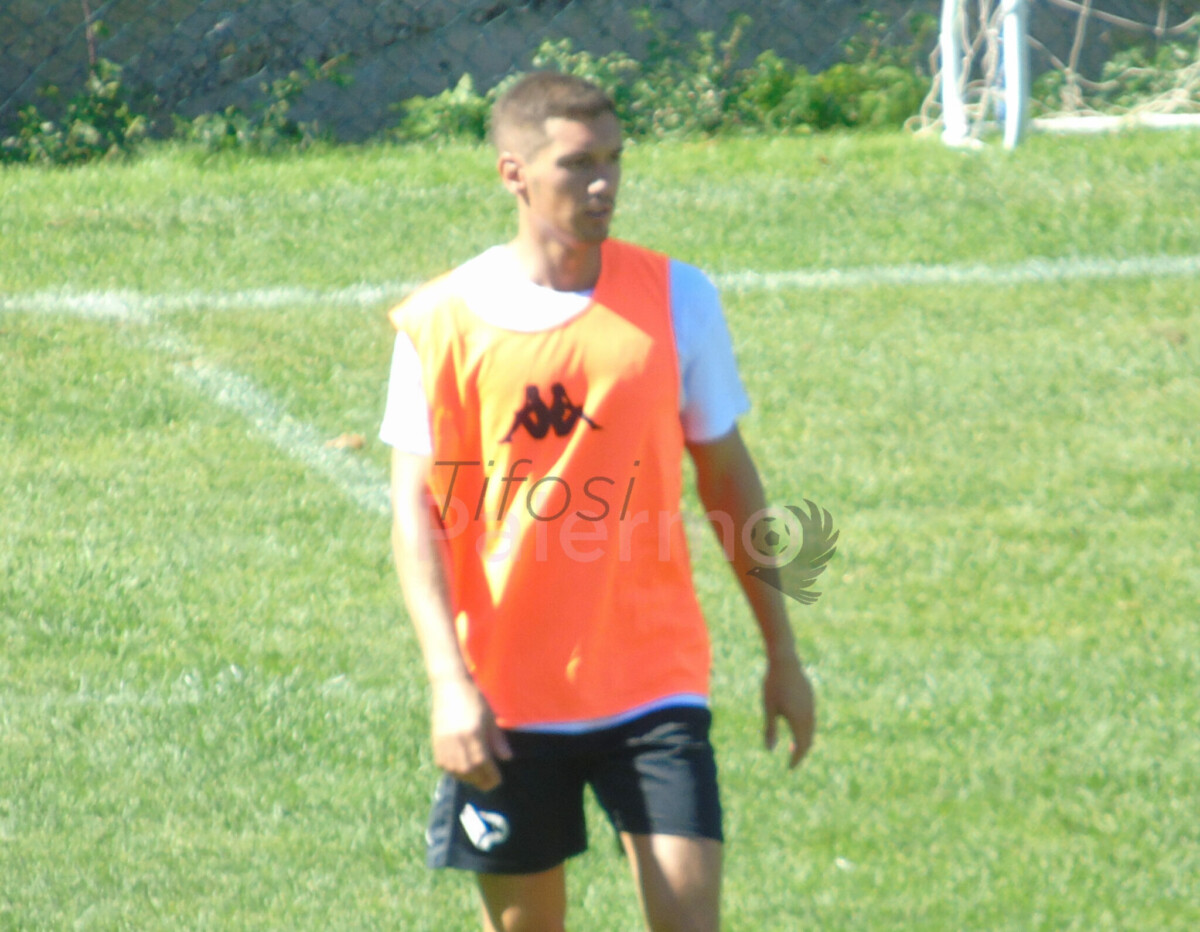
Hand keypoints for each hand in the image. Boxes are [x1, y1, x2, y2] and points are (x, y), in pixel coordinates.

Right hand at [430, 677, 512, 790]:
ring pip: (455, 770)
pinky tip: (462, 772)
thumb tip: (507, 758)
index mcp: (473, 733)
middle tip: (490, 784)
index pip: (483, 762)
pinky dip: (454, 772)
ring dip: (467, 778)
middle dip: (480, 780)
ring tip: (477, 779)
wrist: (450, 686)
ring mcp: (444, 742)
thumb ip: (497, 740)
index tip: (498, 780)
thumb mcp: (490, 717)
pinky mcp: (436, 741)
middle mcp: (457, 740)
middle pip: (469, 769)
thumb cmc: (474, 699)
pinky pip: (443, 764)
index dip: (491, 774)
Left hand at [762, 650, 815, 768]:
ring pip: (811, 729)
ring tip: (794, 748)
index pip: (802, 747)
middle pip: (809, 740)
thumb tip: (770, 750)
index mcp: (798, 720)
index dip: (797, 759)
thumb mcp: (769, 708)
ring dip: (804, 740)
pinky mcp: (810, 698)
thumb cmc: (773, 684)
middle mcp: (808, 715)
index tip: (790, 768)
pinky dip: (806, 729)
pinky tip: (796, 727)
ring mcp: (811, 706)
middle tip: (793, 761)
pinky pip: (811, 719)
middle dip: (802, 752)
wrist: (785, 661)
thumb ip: (770, 729)